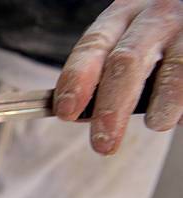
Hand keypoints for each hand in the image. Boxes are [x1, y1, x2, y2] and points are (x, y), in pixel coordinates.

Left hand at [54, 0, 181, 154]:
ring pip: (172, 69)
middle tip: (103, 142)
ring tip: (156, 123)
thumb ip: (103, 75)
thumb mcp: (125, 44)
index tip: (66, 112)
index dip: (76, 79)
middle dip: (111, 107)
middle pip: (126, 62)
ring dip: (162, 103)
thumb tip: (80, 116)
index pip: (92, 46)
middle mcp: (153, 17)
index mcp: (120, 16)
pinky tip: (179, 115)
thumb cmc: (154, 40)